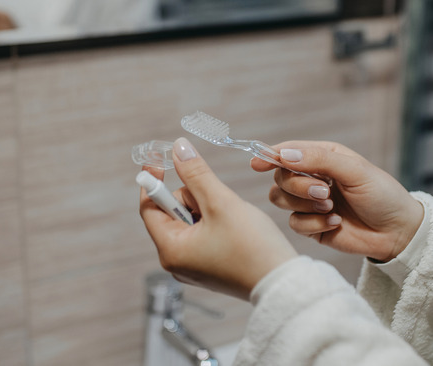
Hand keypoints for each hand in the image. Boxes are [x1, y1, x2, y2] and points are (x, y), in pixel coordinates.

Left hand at [139, 137, 297, 300]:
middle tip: (218, 202)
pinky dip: (216, 223)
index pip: (148, 207)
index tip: (160, 157)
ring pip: (190, 220)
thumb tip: (178, 148)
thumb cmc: (253, 248)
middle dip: (194, 198)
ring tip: (232, 219)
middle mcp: (176, 262)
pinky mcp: (209, 268)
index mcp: (170, 250)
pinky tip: (235, 229)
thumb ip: (196, 173)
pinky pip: (203, 234)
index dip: (153, 180)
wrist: (283, 284)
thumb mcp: (221, 202)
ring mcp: (193, 267)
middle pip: (172, 212)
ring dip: (208, 209)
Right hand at [251, 141, 423, 261]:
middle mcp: (312, 178)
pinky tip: (336, 223)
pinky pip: (295, 223)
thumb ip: (319, 160)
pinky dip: (314, 223)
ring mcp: (310, 203)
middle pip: (280, 178)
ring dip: (305, 204)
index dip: (269, 156)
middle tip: (325, 192)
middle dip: (298, 186)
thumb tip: (283, 154)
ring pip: (281, 200)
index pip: (288, 152)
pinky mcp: (312, 226)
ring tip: (331, 207)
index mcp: (323, 158)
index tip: (257, 163)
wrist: (399, 232)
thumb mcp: (355, 170)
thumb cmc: (382, 195)